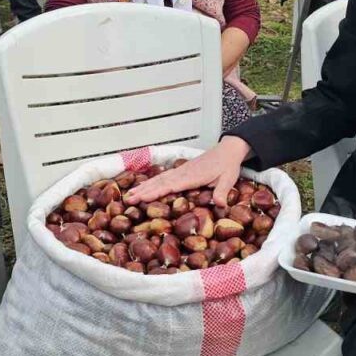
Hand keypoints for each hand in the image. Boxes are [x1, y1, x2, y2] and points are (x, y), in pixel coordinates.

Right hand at [125, 136, 249, 208]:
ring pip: (158, 180)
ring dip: (143, 187)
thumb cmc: (228, 166)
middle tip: (127, 200)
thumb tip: (220, 204)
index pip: (170, 186)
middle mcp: (183, 173)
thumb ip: (222, 191)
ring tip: (129, 195)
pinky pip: (163, 177)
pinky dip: (151, 182)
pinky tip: (143, 187)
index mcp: (192, 176)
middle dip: (143, 191)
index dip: (155, 193)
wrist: (227, 150)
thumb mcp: (228, 179)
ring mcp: (180, 171)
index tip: (141, 199)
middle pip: (159, 183)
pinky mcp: (180, 171)